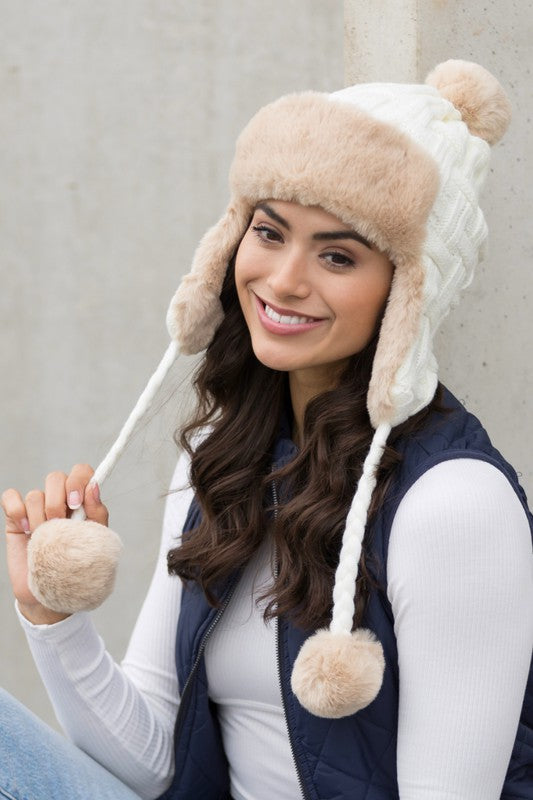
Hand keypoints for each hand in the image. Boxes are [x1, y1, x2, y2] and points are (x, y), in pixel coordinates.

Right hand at [1, 464, 108, 624]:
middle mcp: (59, 501)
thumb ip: (97, 512)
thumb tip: (94, 486)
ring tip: (44, 538)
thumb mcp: (95, 541)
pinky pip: (11, 497)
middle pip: (55, 477)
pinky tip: (26, 531)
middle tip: (59, 524)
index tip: (76, 503)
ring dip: (39, 518)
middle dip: (57, 501)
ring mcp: (36, 509)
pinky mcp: (16, 519)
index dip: (77, 480)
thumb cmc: (77, 566)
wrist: (51, 594)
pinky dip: (17, 511)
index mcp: (82, 502)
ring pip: (35, 494)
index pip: (81, 472)